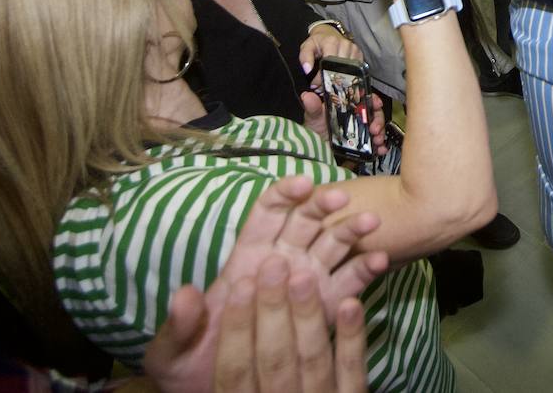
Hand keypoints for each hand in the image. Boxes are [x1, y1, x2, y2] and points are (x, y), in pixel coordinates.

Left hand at [142, 177, 387, 391]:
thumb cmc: (192, 367)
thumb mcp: (172, 352)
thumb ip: (179, 324)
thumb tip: (186, 294)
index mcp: (245, 260)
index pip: (267, 215)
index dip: (284, 194)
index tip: (302, 185)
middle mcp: (281, 262)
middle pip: (305, 221)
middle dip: (323, 204)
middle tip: (341, 198)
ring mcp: (307, 282)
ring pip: (332, 244)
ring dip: (351, 229)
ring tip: (369, 223)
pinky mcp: (326, 307)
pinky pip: (349, 282)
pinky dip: (366, 269)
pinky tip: (380, 260)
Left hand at [300, 24, 361, 87]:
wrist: (328, 32)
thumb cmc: (317, 42)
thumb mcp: (307, 47)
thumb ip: (305, 58)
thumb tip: (307, 70)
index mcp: (331, 42)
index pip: (328, 64)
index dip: (321, 76)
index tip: (315, 84)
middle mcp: (345, 45)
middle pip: (340, 69)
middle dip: (330, 80)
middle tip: (323, 85)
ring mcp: (354, 49)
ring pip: (349, 71)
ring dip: (340, 79)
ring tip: (331, 80)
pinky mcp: (359, 53)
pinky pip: (356, 69)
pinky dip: (348, 75)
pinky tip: (340, 75)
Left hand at [301, 93, 385, 155]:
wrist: (314, 149)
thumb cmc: (315, 128)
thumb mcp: (313, 117)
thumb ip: (312, 107)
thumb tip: (307, 96)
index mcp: (348, 105)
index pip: (364, 98)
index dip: (373, 99)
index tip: (377, 104)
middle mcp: (357, 116)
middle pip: (374, 113)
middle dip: (378, 120)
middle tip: (375, 129)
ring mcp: (361, 129)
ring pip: (377, 127)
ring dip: (381, 133)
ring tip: (378, 141)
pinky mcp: (363, 143)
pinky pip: (375, 143)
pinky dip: (381, 146)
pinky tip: (381, 150)